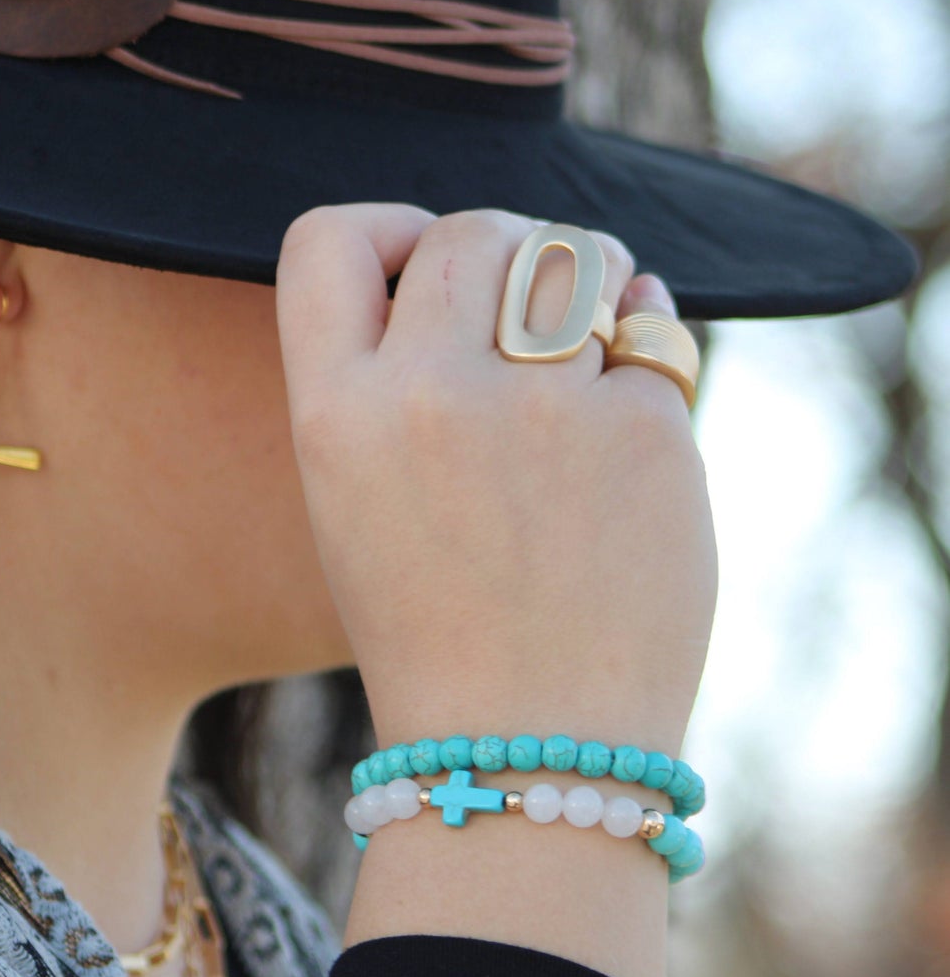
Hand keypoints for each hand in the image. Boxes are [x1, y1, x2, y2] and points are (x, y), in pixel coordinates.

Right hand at [276, 204, 716, 754]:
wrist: (526, 747)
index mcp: (333, 414)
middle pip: (466, 230)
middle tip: (526, 291)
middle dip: (500, 246)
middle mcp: (425, 396)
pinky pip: (651, 332)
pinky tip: (631, 404)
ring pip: (570, 253)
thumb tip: (481, 263)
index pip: (325, 240)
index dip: (379, 229)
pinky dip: (644, 350)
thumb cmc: (430, 624)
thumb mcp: (349, 497)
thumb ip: (384, 379)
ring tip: (595, 308)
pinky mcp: (642, 432)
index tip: (419, 263)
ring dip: (588, 266)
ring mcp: (539, 411)